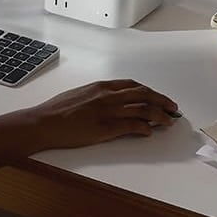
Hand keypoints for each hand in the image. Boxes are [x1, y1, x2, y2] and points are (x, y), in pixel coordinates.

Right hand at [27, 79, 178, 150]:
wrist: (44, 122)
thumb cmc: (56, 110)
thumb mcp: (78, 95)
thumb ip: (96, 96)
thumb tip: (108, 102)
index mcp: (101, 87)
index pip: (133, 85)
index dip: (149, 91)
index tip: (158, 97)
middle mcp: (108, 96)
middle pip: (144, 95)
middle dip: (162, 100)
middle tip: (172, 108)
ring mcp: (108, 111)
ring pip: (143, 109)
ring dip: (160, 115)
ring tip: (168, 121)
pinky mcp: (107, 127)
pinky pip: (133, 126)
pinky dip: (145, 128)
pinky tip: (150, 131)